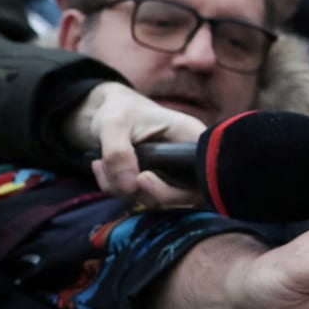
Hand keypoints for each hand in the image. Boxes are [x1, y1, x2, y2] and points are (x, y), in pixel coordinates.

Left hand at [70, 81, 206, 207]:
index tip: (144, 177)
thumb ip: (118, 152)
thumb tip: (130, 187)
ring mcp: (174, 173)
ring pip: (158, 198)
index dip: (183, 187)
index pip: (207, 172)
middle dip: (147, 192)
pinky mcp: (157, 182)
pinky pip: (140, 197)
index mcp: (191, 137)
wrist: (108, 111)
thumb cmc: (120, 109)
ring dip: (123, 189)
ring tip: (102, 163)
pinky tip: (101, 167)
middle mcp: (189, 158)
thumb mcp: (114, 123)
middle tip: (122, 178)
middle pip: (186, 195)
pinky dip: (116, 188)